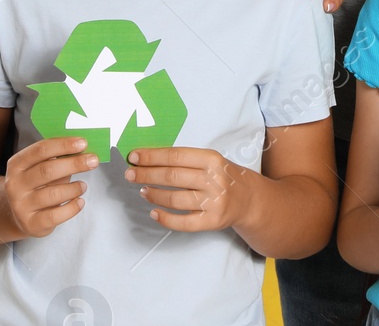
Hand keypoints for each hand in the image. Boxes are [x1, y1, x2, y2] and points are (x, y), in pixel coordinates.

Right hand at [3, 136, 96, 238]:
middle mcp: (15, 184)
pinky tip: (80, 202)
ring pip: (53, 193)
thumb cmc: (36, 186)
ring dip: (74, 188)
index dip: (63, 145)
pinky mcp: (31, 223)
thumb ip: (56, 158)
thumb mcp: (39, 168)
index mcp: (17, 164)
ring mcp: (21, 205)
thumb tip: (82, 150)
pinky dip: (72, 207)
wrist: (21, 216)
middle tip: (92, 161)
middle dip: (74, 164)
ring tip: (83, 186)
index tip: (83, 143)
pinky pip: (55, 215)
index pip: (41, 150)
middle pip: (47, 170)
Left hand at [126, 146, 252, 231]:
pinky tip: (154, 212)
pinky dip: (166, 218)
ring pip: (175, 199)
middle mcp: (214, 180)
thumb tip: (148, 160)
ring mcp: (213, 202)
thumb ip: (184, 160)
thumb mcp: (210, 161)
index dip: (152, 157)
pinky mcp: (212, 221)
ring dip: (154, 195)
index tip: (134, 157)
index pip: (175, 156)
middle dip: (146, 175)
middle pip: (172, 177)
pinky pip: (183, 223)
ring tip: (142, 191)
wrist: (248, 199)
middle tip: (130, 174)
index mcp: (212, 159)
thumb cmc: (222, 176)